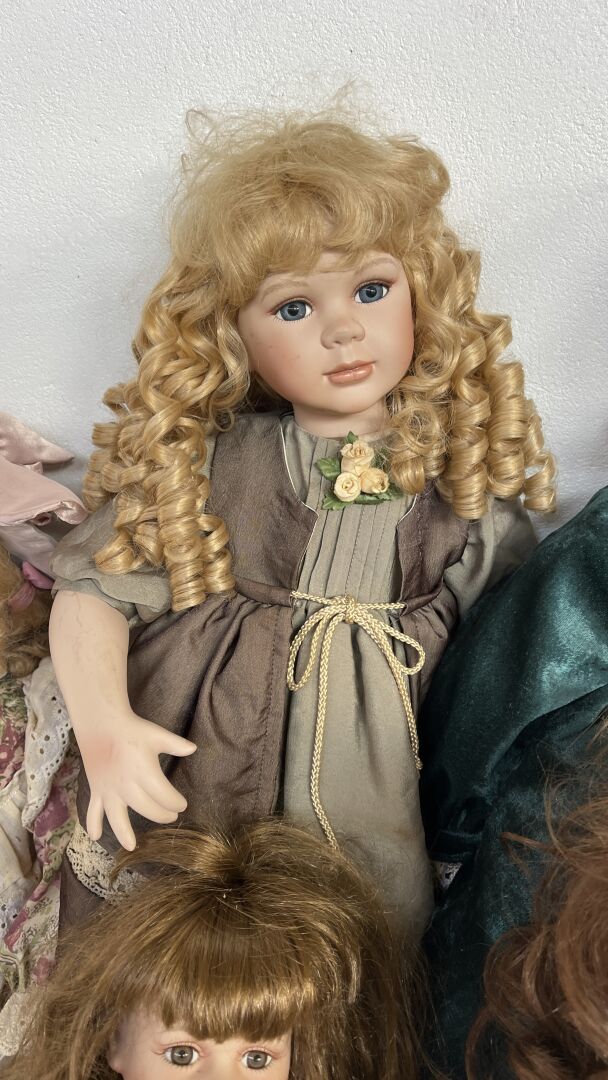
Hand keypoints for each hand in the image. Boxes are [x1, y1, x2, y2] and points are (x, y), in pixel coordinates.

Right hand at [75, 710, 196, 850]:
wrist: (102, 723)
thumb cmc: (133, 729)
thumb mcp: (157, 734)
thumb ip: (176, 744)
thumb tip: (194, 749)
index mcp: (143, 771)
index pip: (163, 795)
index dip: (175, 802)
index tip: (182, 804)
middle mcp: (125, 784)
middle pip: (146, 808)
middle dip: (161, 815)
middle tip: (171, 816)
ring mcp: (108, 788)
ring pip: (116, 816)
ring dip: (123, 832)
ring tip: (131, 847)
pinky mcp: (96, 788)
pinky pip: (92, 809)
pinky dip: (92, 823)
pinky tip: (95, 836)